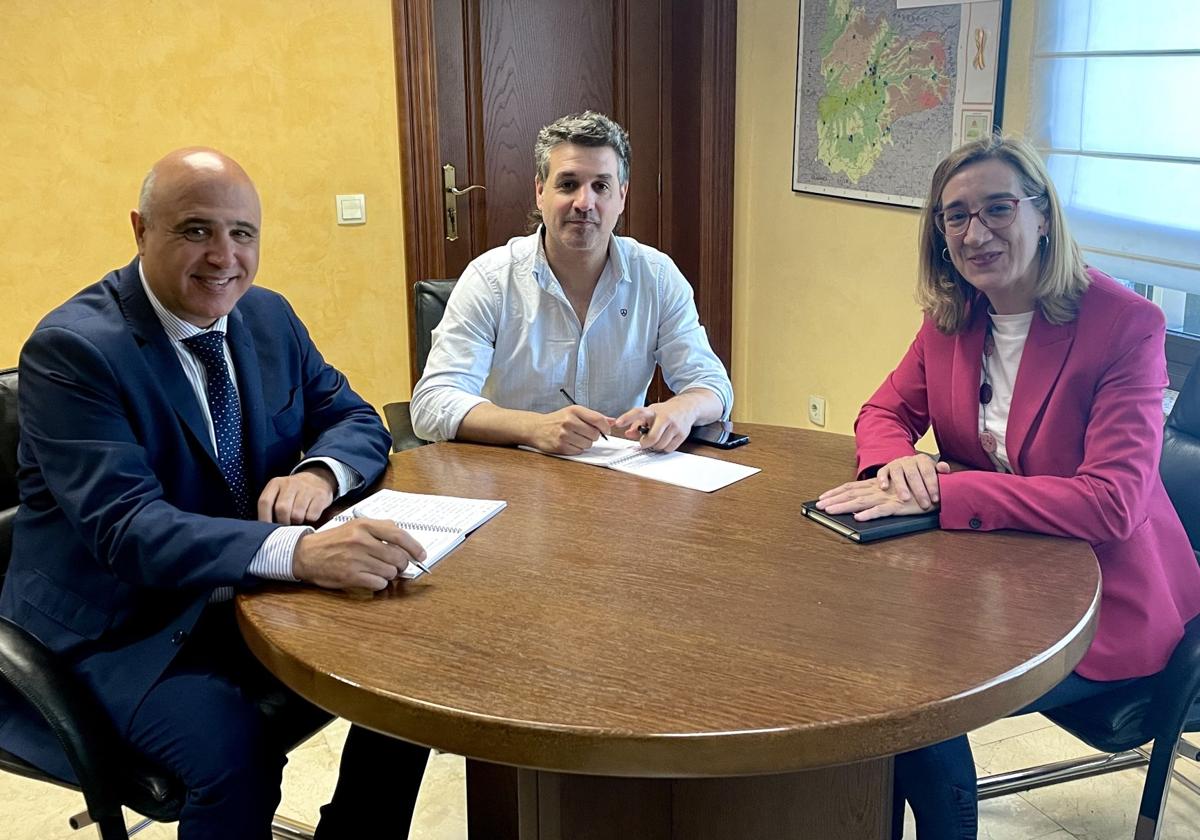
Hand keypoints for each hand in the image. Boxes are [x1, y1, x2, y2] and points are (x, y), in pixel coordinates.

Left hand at [258, 466, 336, 523]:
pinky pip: (312, 516)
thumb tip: (265, 530)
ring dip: (297, 523)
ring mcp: (307, 488)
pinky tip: (309, 516)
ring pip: (297, 515)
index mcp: (276, 483)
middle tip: (287, 526)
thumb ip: (270, 507)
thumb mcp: (279, 493)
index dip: (264, 518)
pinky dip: (310, 521)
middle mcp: (290, 483)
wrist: (317, 479)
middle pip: (282, 509)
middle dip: (284, 522)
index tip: (267, 529)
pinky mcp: (321, 495)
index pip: (264, 502)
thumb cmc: (293, 493)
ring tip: (298, 521)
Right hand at [292, 518, 426, 590]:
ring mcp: (356, 559)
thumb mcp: (356, 525)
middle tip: (398, 566)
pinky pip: (378, 583)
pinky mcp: (351, 576)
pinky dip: (380, 583)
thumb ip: (380, 529)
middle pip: (398, 557)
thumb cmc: (334, 540)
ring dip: (390, 575)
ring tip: (379, 570)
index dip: (415, 547)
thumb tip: (405, 541)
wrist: (305, 554)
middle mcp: (361, 541)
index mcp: (365, 525)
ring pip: (390, 572)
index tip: (421, 555)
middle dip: (402, 564)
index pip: (399, 535)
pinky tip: (371, 578)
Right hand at [528, 406, 613, 453]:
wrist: (537, 428)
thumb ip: (594, 417)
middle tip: (586, 433)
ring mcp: (564, 435)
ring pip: (588, 444)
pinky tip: (570, 442)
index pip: (598, 420)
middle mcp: (569, 421)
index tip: (606, 431)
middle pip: (595, 434)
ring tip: (576, 437)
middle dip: (594, 436)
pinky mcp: (561, 446)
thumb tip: (613, 421)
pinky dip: (578, 448)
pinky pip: (579, 451)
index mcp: (574, 410)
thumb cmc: (558, 420)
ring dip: (586, 443)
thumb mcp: (575, 412)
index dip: (606, 427)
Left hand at [613, 399, 695, 452]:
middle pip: (652, 438)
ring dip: (655, 446)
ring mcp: (675, 426)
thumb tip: (628, 434)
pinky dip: (664, 448)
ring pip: (660, 445)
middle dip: (646, 443)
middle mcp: (665, 417)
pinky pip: (669, 449)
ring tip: (657, 439)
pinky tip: (665, 440)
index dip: (627, 418)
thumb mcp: (650, 413)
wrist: (686, 407)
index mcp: (654, 411)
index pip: (639, 413)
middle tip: (644, 442)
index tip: (618, 423)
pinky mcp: (682, 434)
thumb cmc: (665, 411)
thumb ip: (637, 424)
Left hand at [816, 476, 936, 520]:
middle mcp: (879, 490)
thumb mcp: (893, 492)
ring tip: (830, 511)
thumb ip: (879, 498)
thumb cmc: (915, 492)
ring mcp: (888, 498)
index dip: (836, 492)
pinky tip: (858, 518)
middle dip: (834, 500)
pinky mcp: (899, 507)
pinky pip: (882, 511)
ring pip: (862, 502)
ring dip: (845, 507)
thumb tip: (861, 508)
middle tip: (818, 506)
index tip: (821, 498)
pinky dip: (869, 514)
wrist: (938, 489)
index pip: (851, 487)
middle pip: (852, 494)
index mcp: (877, 485)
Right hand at [875, 454, 949, 509]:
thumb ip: (940, 471)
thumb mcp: (933, 472)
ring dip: (901, 486)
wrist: (907, 467)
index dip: (932, 485)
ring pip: (897, 473)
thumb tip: (944, 468)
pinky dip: (882, 479)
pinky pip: (882, 472)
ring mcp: (896, 463)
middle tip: (924, 504)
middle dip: (919, 490)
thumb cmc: (923, 474)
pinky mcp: (886, 468)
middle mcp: (908, 460)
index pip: (928, 471)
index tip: (935, 499)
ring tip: (905, 499)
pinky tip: (884, 488)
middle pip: (913, 474)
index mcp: (922, 459)